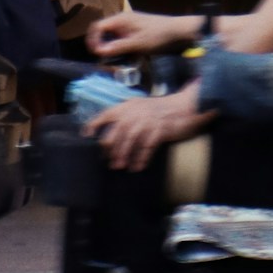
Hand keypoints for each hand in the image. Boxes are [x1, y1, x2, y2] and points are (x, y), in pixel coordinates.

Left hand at [86, 85, 204, 171]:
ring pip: (129, 141)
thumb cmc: (161, 109)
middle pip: (116, 132)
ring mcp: (148, 121)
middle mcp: (136, 112)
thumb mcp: (141, 107)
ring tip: (119, 166)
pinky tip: (138, 166)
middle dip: (110, 149)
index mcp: (129, 106)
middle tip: (108, 161)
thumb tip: (112, 132)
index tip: (87, 136)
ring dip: (123, 155)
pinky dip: (141, 158)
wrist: (185, 106)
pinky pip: (147, 147)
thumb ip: (128, 115)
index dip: (95, 124)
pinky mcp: (160, 130)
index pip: (106, 114)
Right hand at [87, 8, 184, 62]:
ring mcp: (128, 26)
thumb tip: (99, 51)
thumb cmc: (158, 35)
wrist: (177, 31)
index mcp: (120, 19)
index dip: (93, 39)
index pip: (97, 26)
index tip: (96, 54)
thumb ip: (118, 47)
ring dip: (111, 48)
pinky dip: (119, 48)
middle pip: (103, 32)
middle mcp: (122, 20)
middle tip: (103, 60)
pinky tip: (125, 57)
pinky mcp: (134, 32)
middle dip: (101, 45)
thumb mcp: (137, 43)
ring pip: (111, 37)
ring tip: (114, 60)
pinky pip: (120, 39)